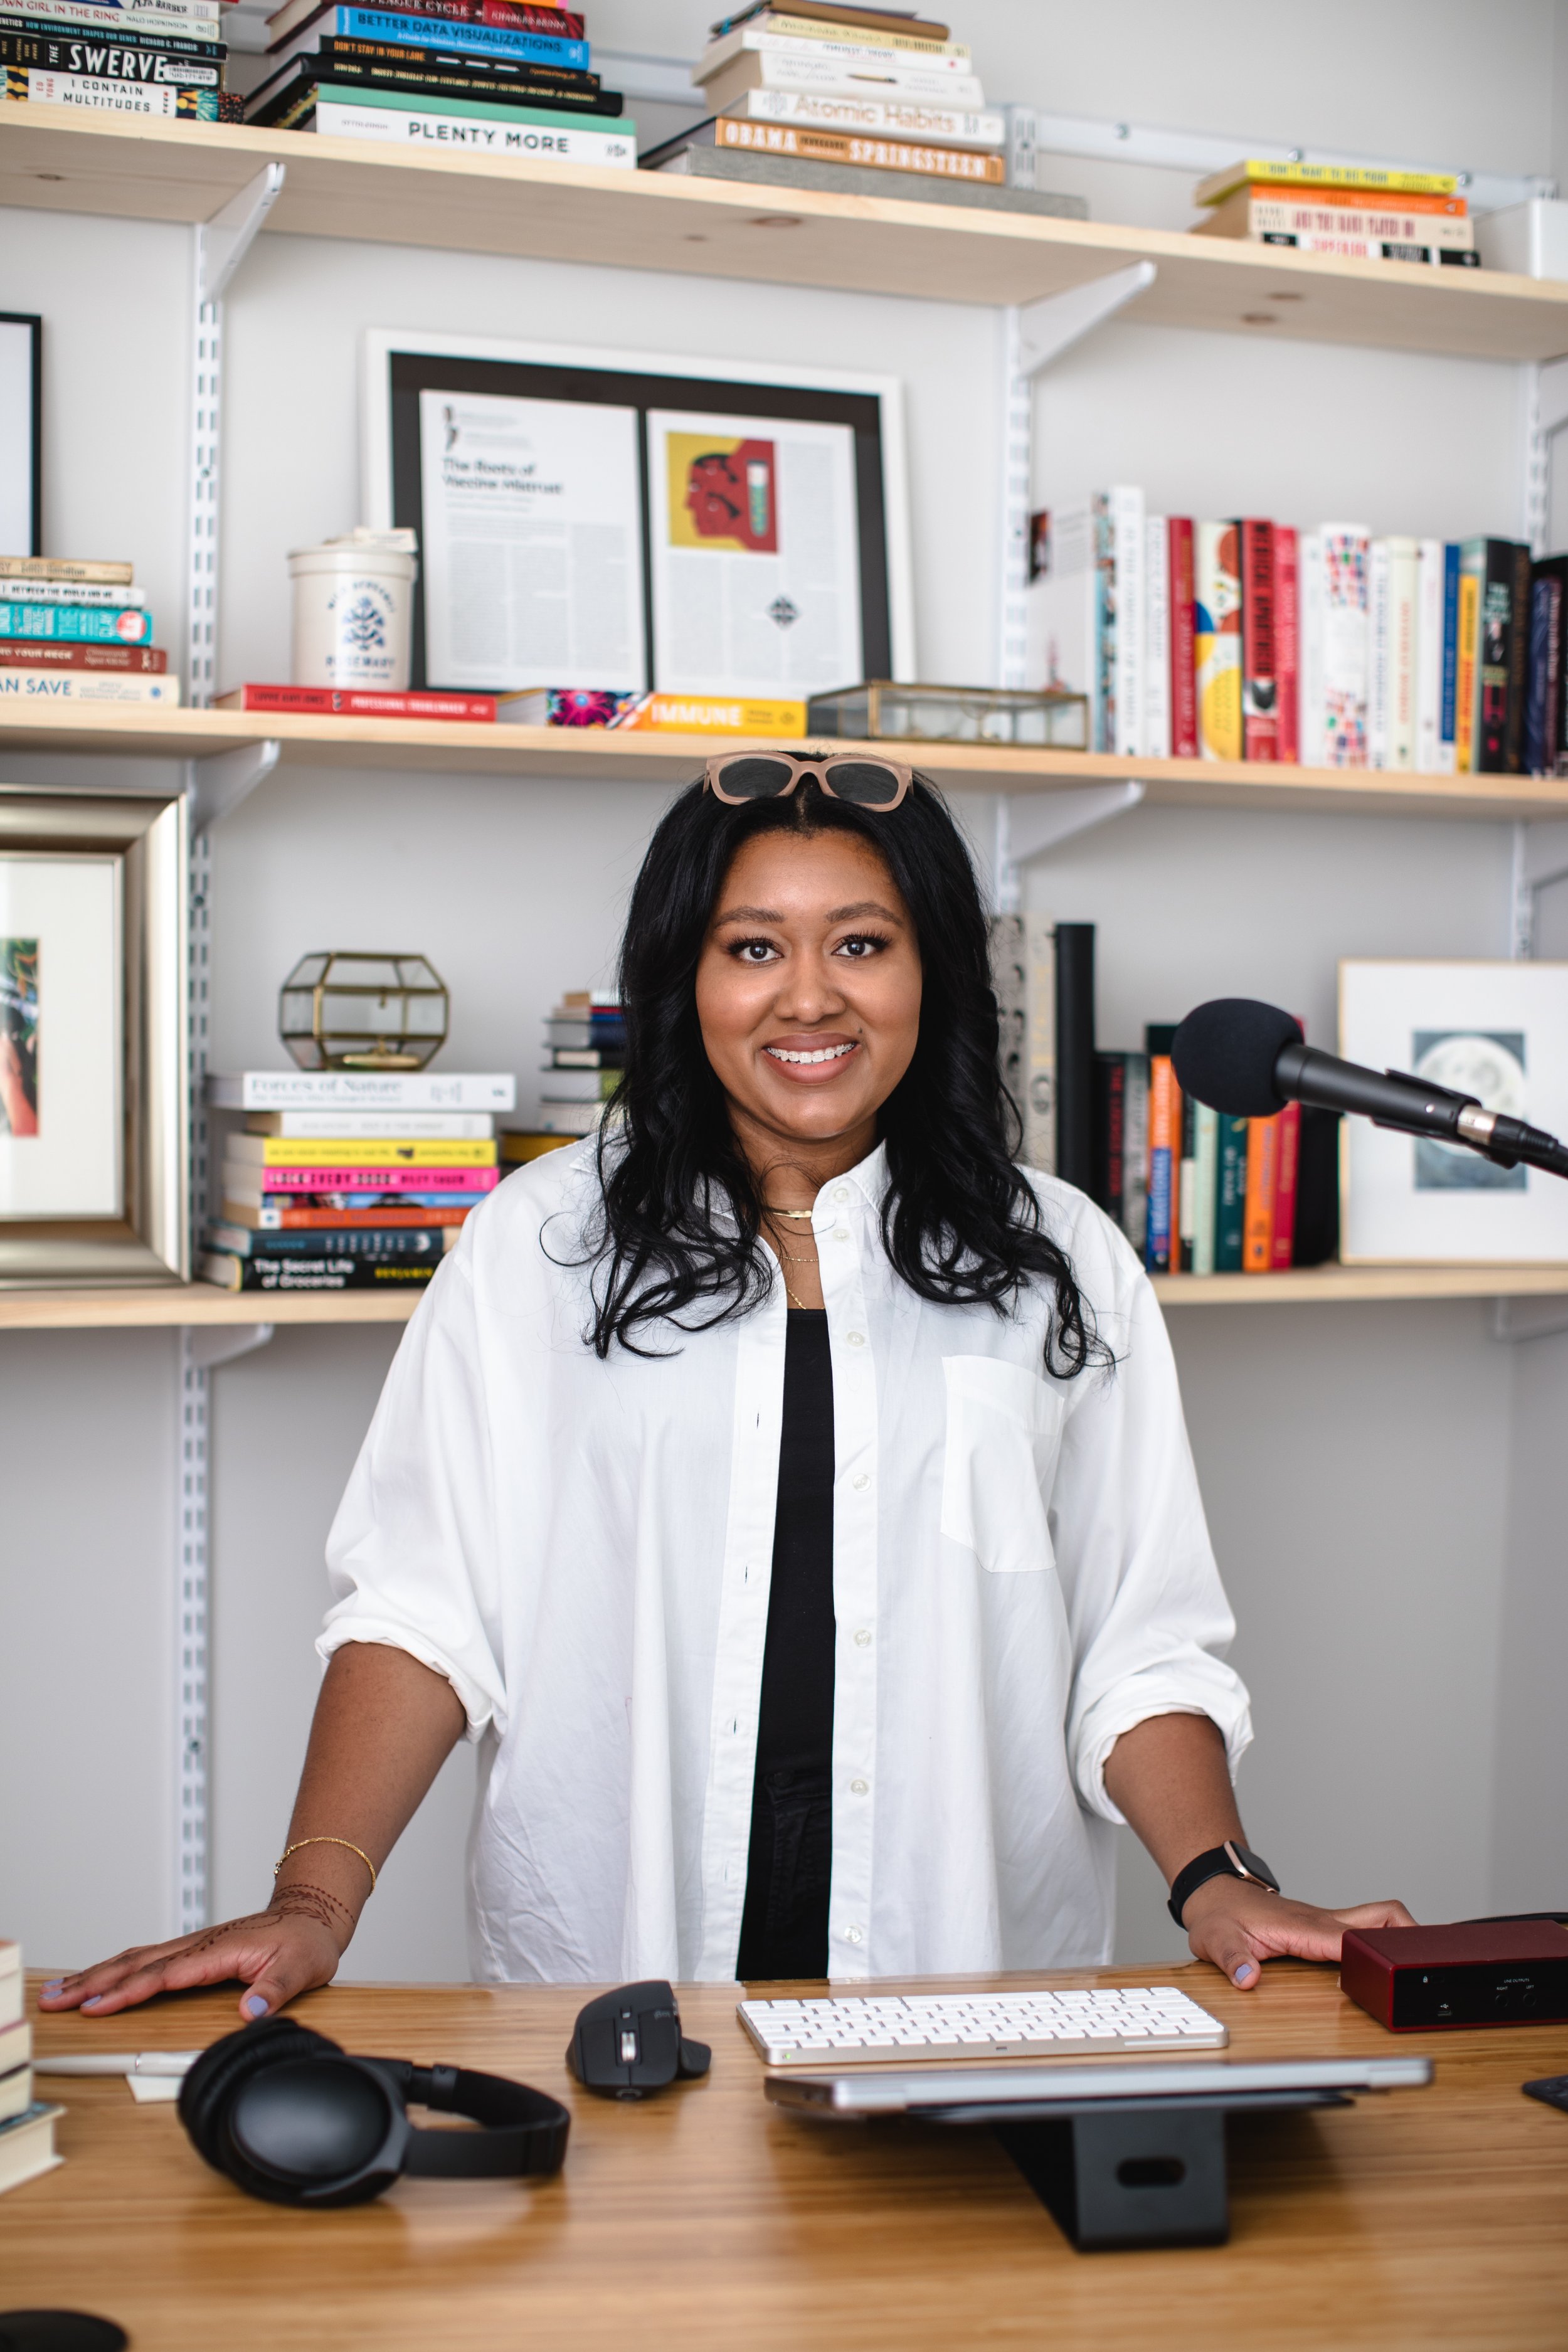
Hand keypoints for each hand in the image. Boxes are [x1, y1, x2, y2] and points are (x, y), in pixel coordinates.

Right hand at [36, 1887, 352, 2021]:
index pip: (164, 1975)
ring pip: (135, 1959)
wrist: (311, 1917)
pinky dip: (116, 1968)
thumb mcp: (302, 1968)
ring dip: (97, 1974)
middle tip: (56, 2000)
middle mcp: (198, 1945)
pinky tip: (97, 1977)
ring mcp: (192, 1946)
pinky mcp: (191, 1950)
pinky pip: (146, 1958)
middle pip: (136, 1964)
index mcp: (218, 1951)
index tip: (96, 2005)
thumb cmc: (305, 1943)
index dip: (128, 1992)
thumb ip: (276, 1991)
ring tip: (60, 1991)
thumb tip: (252, 2012)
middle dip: (94, 1982)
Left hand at [1181, 1878, 1416, 1988]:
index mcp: (1302, 1925)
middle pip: (1381, 1914)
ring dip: (1403, 1934)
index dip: (1369, 1955)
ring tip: (1424, 1963)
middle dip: (1410, 1932)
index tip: (1389, 1973)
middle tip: (1431, 1960)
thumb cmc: (1219, 1916)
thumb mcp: (1215, 1940)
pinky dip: (1387, 1939)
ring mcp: (1327, 1922)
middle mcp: (1322, 1920)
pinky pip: (1366, 1929)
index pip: (1346, 1939)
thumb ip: (1232, 1960)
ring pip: (1379, 1918)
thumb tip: (1248, 1979)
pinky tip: (1394, 1959)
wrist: (1215, 1895)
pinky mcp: (1326, 1928)